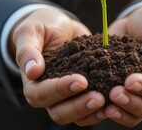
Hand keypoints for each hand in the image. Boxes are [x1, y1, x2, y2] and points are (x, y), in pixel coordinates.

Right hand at [9, 8, 105, 125]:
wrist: (61, 25)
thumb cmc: (43, 27)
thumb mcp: (31, 31)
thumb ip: (28, 50)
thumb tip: (32, 71)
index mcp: (32, 82)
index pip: (40, 94)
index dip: (59, 90)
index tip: (81, 80)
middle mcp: (48, 95)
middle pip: (58, 112)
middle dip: (78, 106)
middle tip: (98, 97)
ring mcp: (66, 97)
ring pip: (75, 116)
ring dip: (90, 111)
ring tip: (107, 102)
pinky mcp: (82, 94)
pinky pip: (89, 111)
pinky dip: (100, 110)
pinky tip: (113, 103)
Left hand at [106, 5, 141, 126]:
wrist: (135, 22)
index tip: (131, 81)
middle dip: (133, 103)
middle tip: (114, 92)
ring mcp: (137, 95)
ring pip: (134, 115)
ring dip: (121, 111)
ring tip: (106, 104)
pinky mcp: (119, 92)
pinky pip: (117, 110)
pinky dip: (107, 110)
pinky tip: (95, 103)